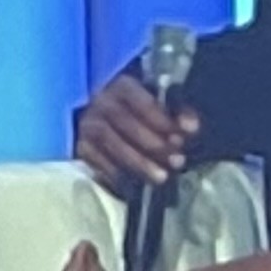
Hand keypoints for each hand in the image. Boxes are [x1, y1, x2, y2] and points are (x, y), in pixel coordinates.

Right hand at [73, 64, 199, 197]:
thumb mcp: (157, 103)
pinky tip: (135, 184)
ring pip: (111, 142)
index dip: (163, 119)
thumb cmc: (138, 111)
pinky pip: (96, 159)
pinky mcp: (80, 145)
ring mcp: (87, 123)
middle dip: (154, 144)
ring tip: (161, 177)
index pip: (141, 101)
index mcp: (122, 85)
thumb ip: (175, 113)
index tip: (183, 136)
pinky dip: (116, 172)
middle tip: (177, 161)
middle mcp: (101, 101)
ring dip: (139, 162)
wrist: (101, 117)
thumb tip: (190, 126)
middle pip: (126, 122)